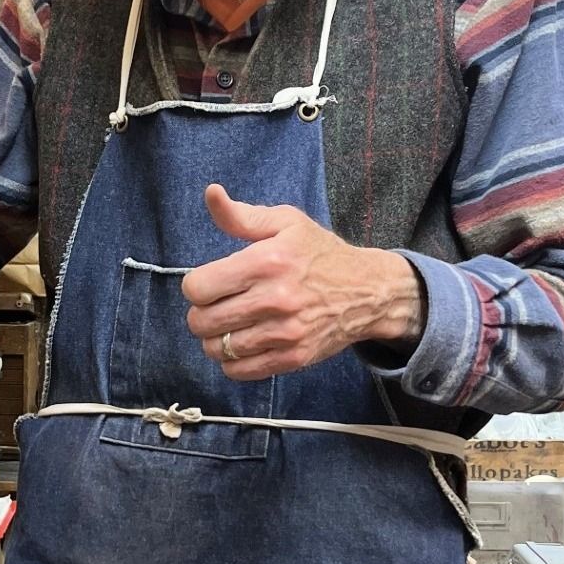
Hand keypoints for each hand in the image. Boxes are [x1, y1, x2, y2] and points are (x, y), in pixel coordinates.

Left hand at [181, 185, 425, 381]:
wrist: (368, 291)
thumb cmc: (320, 254)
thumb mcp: (286, 223)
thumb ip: (241, 215)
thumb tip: (211, 193)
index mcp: (267, 262)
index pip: (198, 288)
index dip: (195, 287)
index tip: (208, 284)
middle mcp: (274, 299)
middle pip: (202, 322)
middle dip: (201, 313)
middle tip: (216, 306)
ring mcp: (285, 333)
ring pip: (217, 349)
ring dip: (215, 339)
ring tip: (229, 325)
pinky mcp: (293, 358)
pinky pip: (239, 371)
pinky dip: (232, 361)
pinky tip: (242, 344)